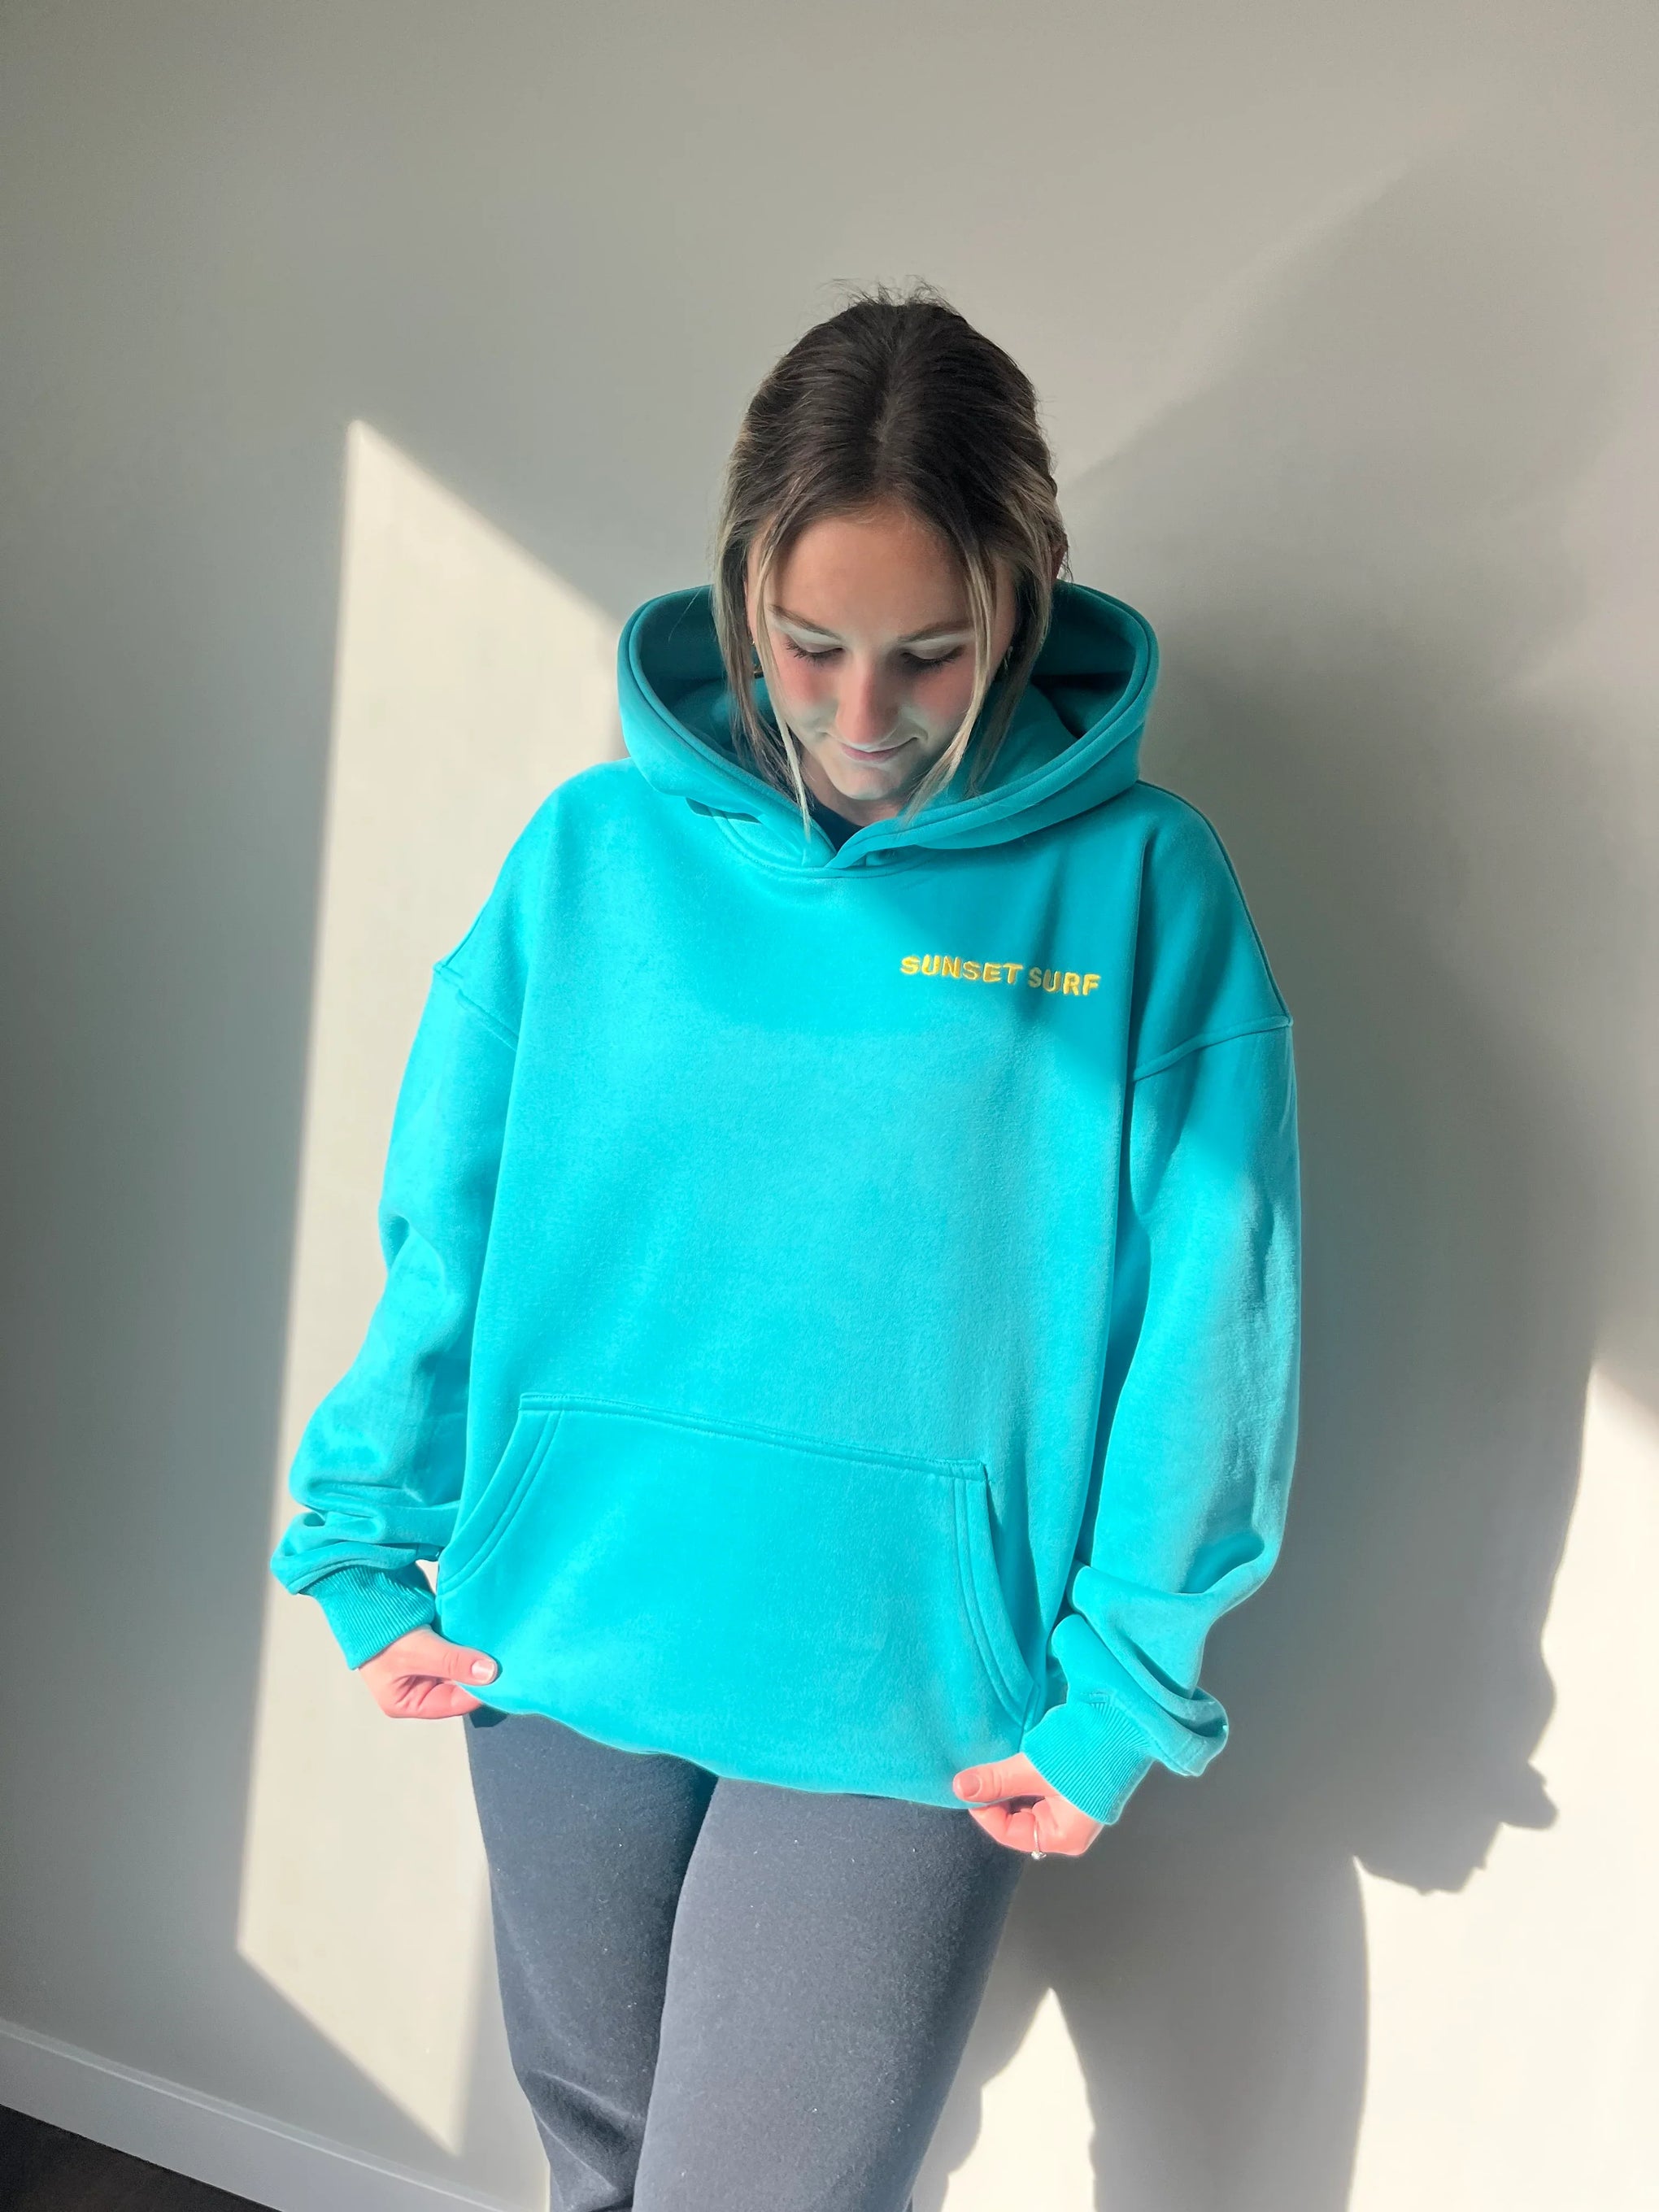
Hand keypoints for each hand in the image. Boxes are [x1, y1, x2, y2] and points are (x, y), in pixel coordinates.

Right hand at [357, 1627, 498, 1718]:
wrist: (366, 1596)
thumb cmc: (381, 1633)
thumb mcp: (417, 1651)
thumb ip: (452, 1663)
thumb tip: (489, 1673)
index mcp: (407, 1702)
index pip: (452, 1704)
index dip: (477, 1692)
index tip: (501, 1676)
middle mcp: (418, 1688)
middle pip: (458, 1686)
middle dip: (478, 1673)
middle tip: (504, 1660)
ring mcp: (426, 1666)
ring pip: (460, 1666)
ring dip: (475, 1657)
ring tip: (498, 1647)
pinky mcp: (432, 1645)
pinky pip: (457, 1649)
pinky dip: (469, 1643)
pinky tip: (485, 1636)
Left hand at [952, 1753, 1104, 1857]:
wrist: (1124, 1722)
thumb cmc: (1084, 1753)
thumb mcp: (1034, 1768)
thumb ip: (996, 1780)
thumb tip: (959, 1788)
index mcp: (1062, 1837)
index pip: (1008, 1832)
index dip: (984, 1808)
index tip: (969, 1782)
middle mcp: (1068, 1831)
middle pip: (1017, 1820)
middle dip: (998, 1796)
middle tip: (983, 1771)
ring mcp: (1073, 1812)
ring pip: (1026, 1804)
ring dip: (1012, 1785)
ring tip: (1002, 1764)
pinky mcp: (1075, 1791)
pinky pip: (1040, 1792)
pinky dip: (1025, 1778)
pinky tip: (1019, 1761)